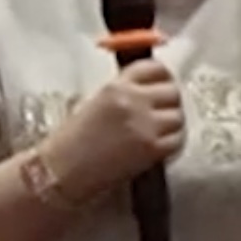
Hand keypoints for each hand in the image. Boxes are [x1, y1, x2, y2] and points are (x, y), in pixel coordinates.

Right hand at [44, 59, 183, 200]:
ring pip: (178, 116)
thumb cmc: (72, 139)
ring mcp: (145, 125)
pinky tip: (158, 146)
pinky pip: (177, 140)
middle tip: (161, 113)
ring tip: (158, 132)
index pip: (155, 68)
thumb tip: (154, 89)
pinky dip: (172, 143)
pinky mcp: (152, 149)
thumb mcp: (96, 102)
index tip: (162, 85)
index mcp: (116, 85)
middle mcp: (133, 101)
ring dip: (172, 124)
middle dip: (169, 101)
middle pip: (172, 91)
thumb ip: (126, 92)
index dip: (163, 77)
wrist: (62, 171)